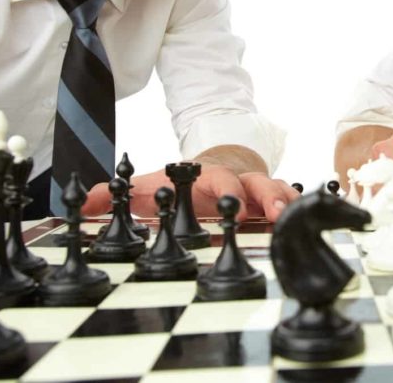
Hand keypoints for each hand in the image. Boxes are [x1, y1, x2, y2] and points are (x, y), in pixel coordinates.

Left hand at [82, 164, 300, 221]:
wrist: (212, 169)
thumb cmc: (180, 184)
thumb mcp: (148, 187)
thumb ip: (115, 194)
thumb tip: (82, 200)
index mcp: (206, 178)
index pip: (217, 180)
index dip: (224, 191)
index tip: (228, 205)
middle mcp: (236, 182)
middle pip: (255, 184)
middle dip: (265, 196)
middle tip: (272, 212)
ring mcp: (257, 192)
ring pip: (278, 192)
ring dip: (287, 204)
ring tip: (296, 218)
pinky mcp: (272, 204)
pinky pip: (291, 204)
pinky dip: (300, 211)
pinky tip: (310, 223)